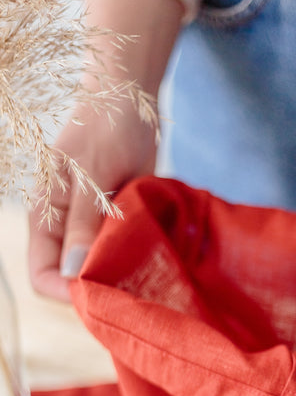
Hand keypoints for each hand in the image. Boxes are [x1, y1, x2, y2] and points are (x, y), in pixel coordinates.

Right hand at [28, 100, 156, 300]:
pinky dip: (134, 262)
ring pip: (97, 271)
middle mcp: (63, 230)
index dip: (67, 292)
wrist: (129, 101)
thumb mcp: (93, 175)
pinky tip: (154, 259)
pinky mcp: (113, 224)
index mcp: (45, 218)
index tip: (104, 295)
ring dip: (120, 277)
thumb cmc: (107, 128)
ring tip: (147, 274)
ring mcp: (89, 229)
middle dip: (98, 289)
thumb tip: (72, 273)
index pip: (43, 275)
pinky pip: (118, 255)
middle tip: (133, 289)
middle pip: (70, 280)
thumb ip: (83, 225)